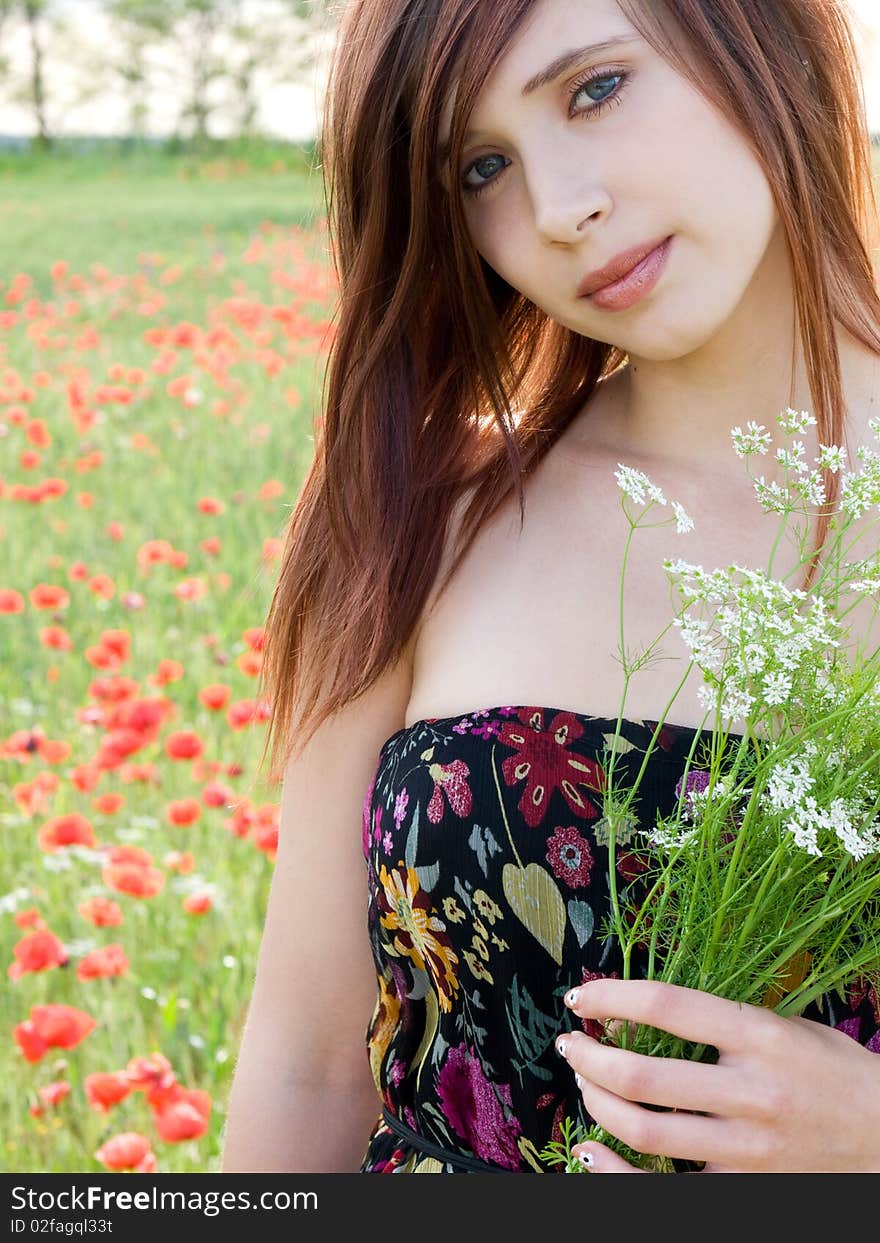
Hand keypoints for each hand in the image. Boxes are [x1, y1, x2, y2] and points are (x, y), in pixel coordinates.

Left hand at [555, 978, 879, 1172]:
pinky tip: (589, 1150)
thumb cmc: (836, 1073)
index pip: (667, 1006)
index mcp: (761, 1036)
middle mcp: (752, 1092)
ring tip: (584, 1082)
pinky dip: (614, 1171)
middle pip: (642, 1074)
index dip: (612, 997)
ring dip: (596, 1101)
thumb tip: (646, 1008)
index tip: (582, 997)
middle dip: (589, 1056)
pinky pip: (661, 1187)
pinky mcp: (743, 1188)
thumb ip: (726, 1018)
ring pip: (644, 1129)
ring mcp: (747, 1148)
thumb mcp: (789, 1026)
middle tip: (571, 1044)